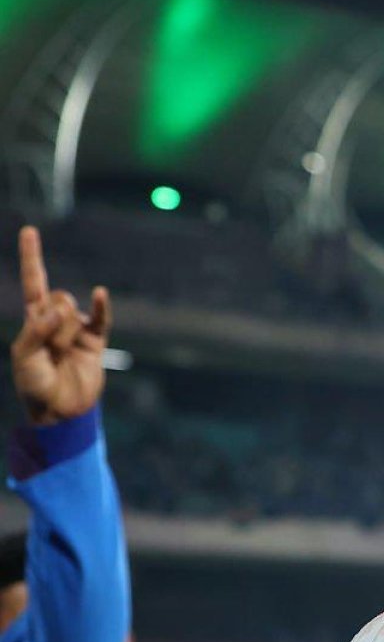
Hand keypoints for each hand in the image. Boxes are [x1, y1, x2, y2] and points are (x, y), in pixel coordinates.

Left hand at [10, 226, 111, 423]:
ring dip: (64, 333)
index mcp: (33, 319)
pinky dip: (100, 306)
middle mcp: (56, 320)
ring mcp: (77, 330)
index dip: (31, 257)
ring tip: (63, 355)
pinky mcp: (95, 342)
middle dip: (52, 321)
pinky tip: (99, 294)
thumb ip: (38, 330)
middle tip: (50, 348)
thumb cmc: (34, 384)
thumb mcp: (25, 356)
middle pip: (56, 298)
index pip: (32, 282)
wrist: (60, 410)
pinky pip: (100, 319)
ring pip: (72, 311)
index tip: (29, 231)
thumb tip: (60, 307)